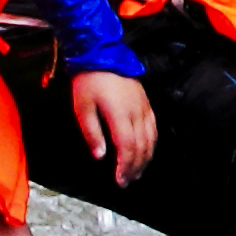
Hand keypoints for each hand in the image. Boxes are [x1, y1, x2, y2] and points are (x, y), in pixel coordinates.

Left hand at [70, 67, 156, 183]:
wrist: (103, 54)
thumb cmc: (89, 81)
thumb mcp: (82, 107)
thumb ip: (92, 133)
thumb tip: (101, 156)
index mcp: (119, 115)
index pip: (127, 147)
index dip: (125, 166)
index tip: (119, 180)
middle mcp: (136, 113)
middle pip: (141, 147)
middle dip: (135, 167)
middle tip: (127, 181)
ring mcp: (144, 107)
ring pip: (151, 139)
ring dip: (145, 158)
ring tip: (137, 172)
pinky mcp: (146, 103)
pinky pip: (154, 128)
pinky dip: (152, 144)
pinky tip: (147, 151)